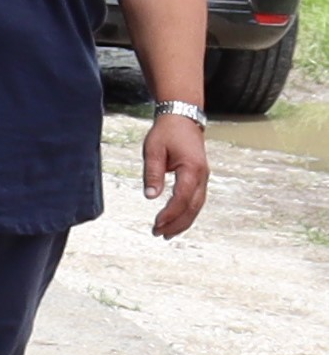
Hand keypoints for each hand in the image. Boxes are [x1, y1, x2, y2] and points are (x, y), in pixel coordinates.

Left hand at [147, 105, 211, 237]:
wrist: (183, 119)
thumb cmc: (166, 132)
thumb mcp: (154, 150)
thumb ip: (152, 173)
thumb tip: (150, 197)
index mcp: (192, 169)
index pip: (182, 197)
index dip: (170, 213)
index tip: (157, 224)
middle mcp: (202, 176)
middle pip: (193, 207)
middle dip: (177, 223)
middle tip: (160, 234)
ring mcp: (204, 178)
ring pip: (197, 206)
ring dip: (183, 221)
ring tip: (167, 234)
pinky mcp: (200, 178)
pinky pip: (196, 200)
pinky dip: (187, 213)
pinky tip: (176, 221)